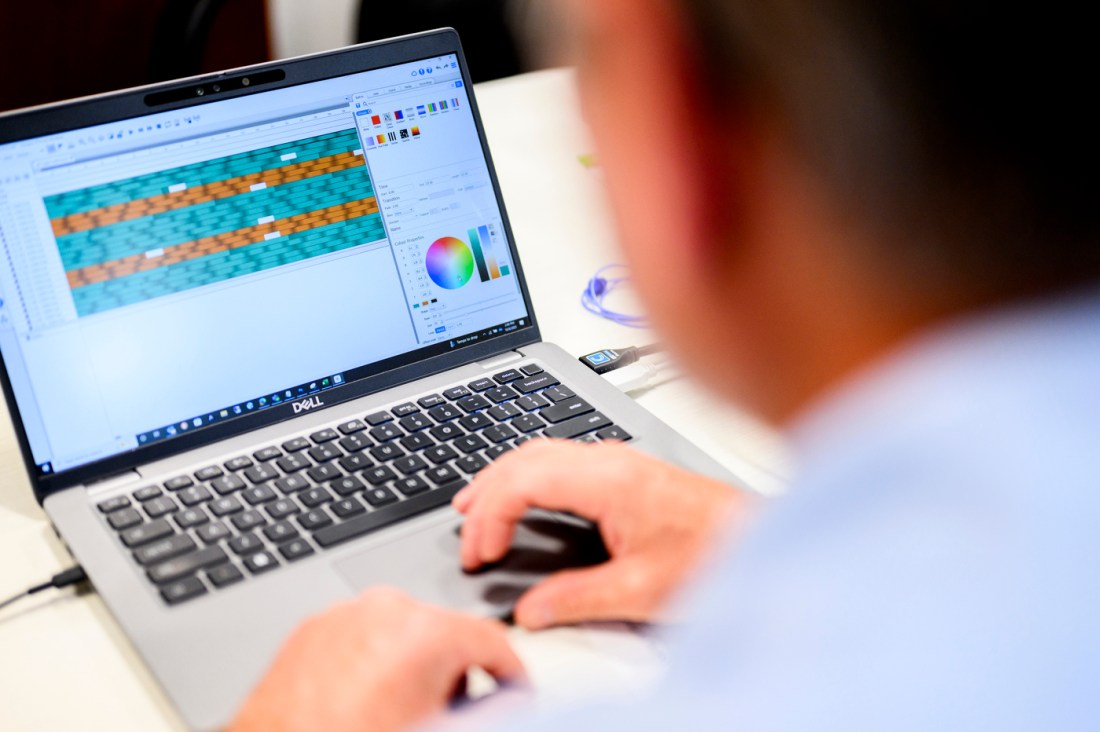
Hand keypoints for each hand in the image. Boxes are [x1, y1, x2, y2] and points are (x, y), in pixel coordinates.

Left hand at [230, 587, 524, 731]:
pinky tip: (365, 703)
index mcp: (425, 632)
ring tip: (400, 711)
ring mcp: (342, 616)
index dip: (513, 675)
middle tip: (451, 711)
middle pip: (446, 633)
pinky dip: (373, 662)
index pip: (494, 640)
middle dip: (456, 672)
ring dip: (412, 666)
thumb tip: (512, 702)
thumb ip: (489, 710)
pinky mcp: (310, 630)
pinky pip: (360, 637)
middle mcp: (384, 610)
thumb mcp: (438, 726)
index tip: (515, 694)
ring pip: (400, 633)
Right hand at [454, 440, 749, 628]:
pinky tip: (521, 495)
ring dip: (502, 478)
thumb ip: (577, 599)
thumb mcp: (640, 590)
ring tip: (474, 509)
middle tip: (466, 536)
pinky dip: (526, 474)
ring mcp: (617, 458)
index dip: (490, 515)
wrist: (757, 535)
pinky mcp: (624, 467)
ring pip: (540, 451)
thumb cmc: (712, 552)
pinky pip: (558, 457)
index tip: (480, 552)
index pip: (524, 480)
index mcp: (609, 480)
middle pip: (524, 457)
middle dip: (485, 493)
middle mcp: (610, 459)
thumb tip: (529, 610)